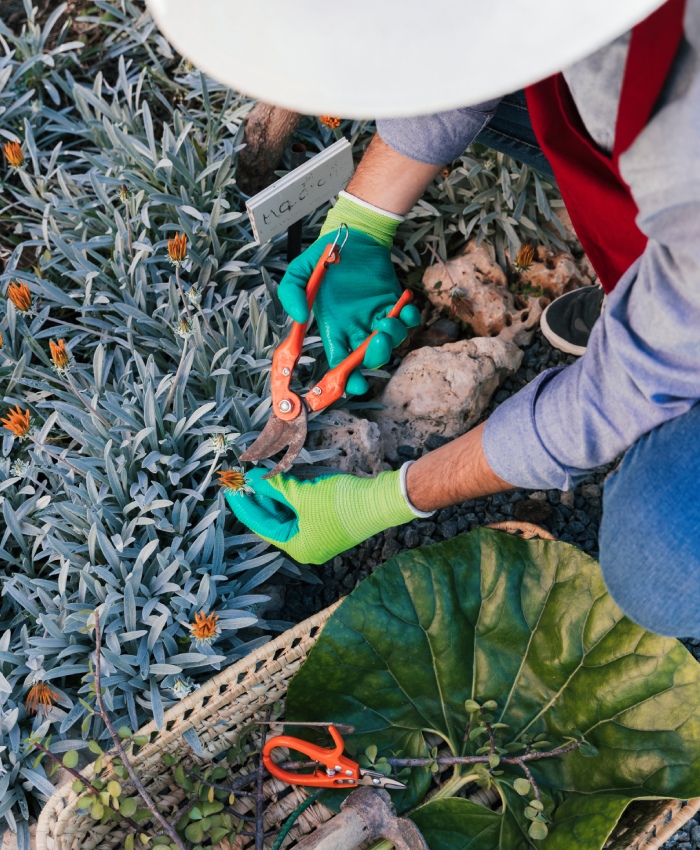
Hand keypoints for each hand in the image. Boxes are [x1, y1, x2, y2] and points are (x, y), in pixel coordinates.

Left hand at [224, 466, 418, 563]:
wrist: (381, 501)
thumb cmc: (342, 504)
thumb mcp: (304, 495)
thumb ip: (276, 487)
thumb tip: (253, 479)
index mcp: (299, 547)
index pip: (263, 527)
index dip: (245, 507)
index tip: (231, 490)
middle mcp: (307, 545)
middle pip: (275, 521)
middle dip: (260, 499)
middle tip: (243, 480)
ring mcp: (319, 534)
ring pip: (289, 514)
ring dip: (275, 495)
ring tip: (259, 477)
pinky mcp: (329, 521)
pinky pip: (302, 509)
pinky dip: (291, 496)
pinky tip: (281, 480)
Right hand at [278, 194, 420, 394]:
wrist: (351, 235)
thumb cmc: (325, 256)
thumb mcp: (299, 272)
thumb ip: (291, 294)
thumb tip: (299, 318)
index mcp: (334, 327)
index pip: (339, 361)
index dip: (346, 377)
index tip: (353, 385)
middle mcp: (356, 327)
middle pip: (367, 357)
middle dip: (374, 356)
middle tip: (376, 342)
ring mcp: (376, 316)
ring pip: (390, 341)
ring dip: (392, 337)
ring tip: (387, 320)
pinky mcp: (394, 303)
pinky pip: (407, 320)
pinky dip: (409, 319)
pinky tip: (403, 309)